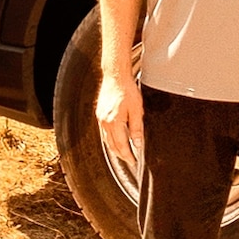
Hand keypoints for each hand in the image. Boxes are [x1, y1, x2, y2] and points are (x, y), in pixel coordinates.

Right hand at [96, 46, 142, 167]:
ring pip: (107, 140)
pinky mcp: (100, 114)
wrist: (115, 76)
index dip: (128, 155)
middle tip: (130, 160)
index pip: (121, 145)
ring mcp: (101, 118)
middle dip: (121, 155)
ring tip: (123, 154)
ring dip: (115, 149)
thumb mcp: (137, 110)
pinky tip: (115, 140)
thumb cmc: (127, 90)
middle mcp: (105, 122)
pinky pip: (104, 132)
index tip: (134, 161)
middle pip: (112, 145)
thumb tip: (138, 143)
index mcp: (114, 122)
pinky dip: (110, 140)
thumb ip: (137, 129)